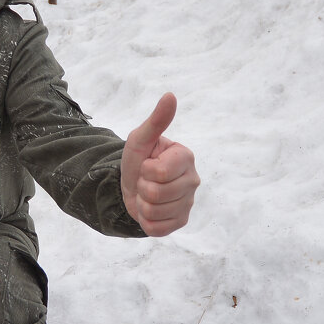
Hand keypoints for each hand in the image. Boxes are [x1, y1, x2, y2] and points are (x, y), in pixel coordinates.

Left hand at [121, 93, 199, 236]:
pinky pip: (157, 228)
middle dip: (143, 188)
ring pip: (156, 212)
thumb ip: (156, 121)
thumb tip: (170, 95)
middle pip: (157, 194)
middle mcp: (193, 180)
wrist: (130, 186)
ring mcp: (189, 203)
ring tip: (147, 195)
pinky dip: (146, 221)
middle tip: (145, 181)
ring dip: (143, 204)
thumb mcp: (141, 139)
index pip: (160, 173)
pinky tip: (150, 209)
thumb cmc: (138, 160)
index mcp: (186, 157)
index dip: (145, 171)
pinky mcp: (181, 221)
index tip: (147, 166)